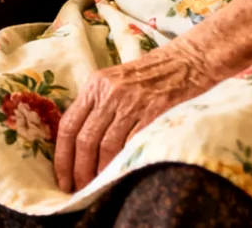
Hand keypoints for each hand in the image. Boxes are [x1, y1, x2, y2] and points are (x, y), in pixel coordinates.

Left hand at [53, 41, 214, 192]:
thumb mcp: (115, 82)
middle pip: (85, 139)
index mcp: (95, 85)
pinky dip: (124, 163)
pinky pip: (132, 143)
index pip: (69, 125)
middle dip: (80, 170)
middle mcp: (110, 92)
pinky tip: (121, 174)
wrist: (187, 61)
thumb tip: (80, 146)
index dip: (63, 157)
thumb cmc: (150, 75)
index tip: (63, 178)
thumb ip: (97, 106)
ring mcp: (132, 102)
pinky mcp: (155, 112)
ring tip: (100, 187)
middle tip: (80, 189)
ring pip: (107, 145)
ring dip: (101, 171)